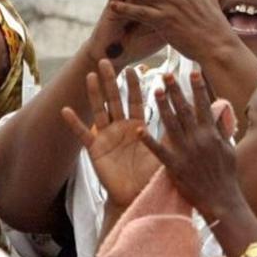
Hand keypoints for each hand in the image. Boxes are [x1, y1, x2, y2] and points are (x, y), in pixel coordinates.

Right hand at [61, 60, 159, 210]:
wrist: (137, 196)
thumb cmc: (152, 175)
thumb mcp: (164, 150)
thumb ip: (174, 132)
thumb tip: (191, 118)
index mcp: (137, 125)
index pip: (134, 100)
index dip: (133, 85)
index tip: (133, 68)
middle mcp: (120, 127)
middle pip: (114, 99)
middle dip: (110, 80)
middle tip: (107, 60)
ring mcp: (106, 137)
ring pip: (99, 110)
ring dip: (94, 93)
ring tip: (90, 75)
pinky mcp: (95, 149)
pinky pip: (83, 134)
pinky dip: (74, 123)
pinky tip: (65, 110)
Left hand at [140, 72, 244, 222]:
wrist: (221, 200)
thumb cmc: (226, 175)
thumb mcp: (229, 148)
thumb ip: (221, 129)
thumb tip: (220, 110)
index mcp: (211, 134)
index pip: (204, 105)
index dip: (198, 88)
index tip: (193, 72)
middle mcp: (198, 139)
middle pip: (185, 110)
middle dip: (176, 91)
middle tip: (166, 75)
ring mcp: (185, 152)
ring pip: (171, 124)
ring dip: (163, 106)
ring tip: (155, 91)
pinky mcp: (174, 166)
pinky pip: (159, 151)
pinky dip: (149, 141)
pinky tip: (140, 130)